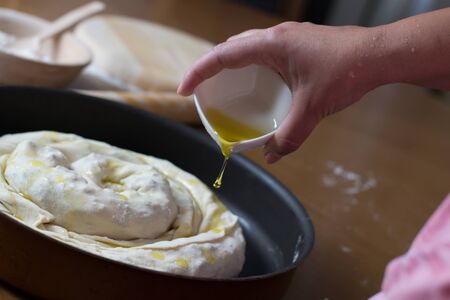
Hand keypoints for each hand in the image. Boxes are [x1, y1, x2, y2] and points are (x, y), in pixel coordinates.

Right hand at [178, 22, 380, 162]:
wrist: (379, 55)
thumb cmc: (347, 71)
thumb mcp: (313, 107)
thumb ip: (290, 135)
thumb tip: (272, 155)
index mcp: (271, 45)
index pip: (222, 55)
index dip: (198, 72)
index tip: (184, 90)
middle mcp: (275, 38)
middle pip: (230, 48)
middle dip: (211, 68)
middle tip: (202, 90)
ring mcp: (287, 39)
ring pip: (247, 48)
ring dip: (232, 65)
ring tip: (226, 87)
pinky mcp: (298, 45)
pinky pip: (263, 52)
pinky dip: (252, 67)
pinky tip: (258, 84)